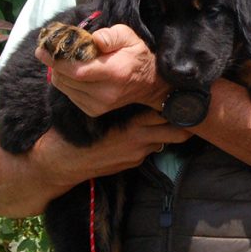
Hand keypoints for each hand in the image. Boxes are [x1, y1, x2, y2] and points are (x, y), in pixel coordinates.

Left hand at [36, 23, 167, 115]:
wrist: (150, 84)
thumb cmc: (136, 55)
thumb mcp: (129, 36)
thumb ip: (111, 35)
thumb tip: (94, 39)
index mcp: (115, 73)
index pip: (78, 70)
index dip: (57, 60)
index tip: (42, 49)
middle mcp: (105, 93)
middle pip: (67, 79)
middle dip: (54, 63)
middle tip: (49, 49)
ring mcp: (99, 105)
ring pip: (65, 87)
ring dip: (58, 72)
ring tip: (62, 58)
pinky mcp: (94, 111)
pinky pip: (70, 94)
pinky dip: (66, 82)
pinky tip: (74, 72)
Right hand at [37, 110, 191, 181]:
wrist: (63, 162)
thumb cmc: (77, 129)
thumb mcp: (99, 110)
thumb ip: (120, 101)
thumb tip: (134, 87)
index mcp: (133, 123)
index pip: (167, 112)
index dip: (177, 104)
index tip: (183, 96)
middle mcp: (140, 140)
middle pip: (178, 133)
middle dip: (185, 124)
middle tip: (187, 112)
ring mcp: (138, 154)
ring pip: (165, 142)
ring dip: (167, 133)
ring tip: (168, 121)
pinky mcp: (132, 164)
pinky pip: (149, 151)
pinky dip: (151, 142)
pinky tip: (144, 134)